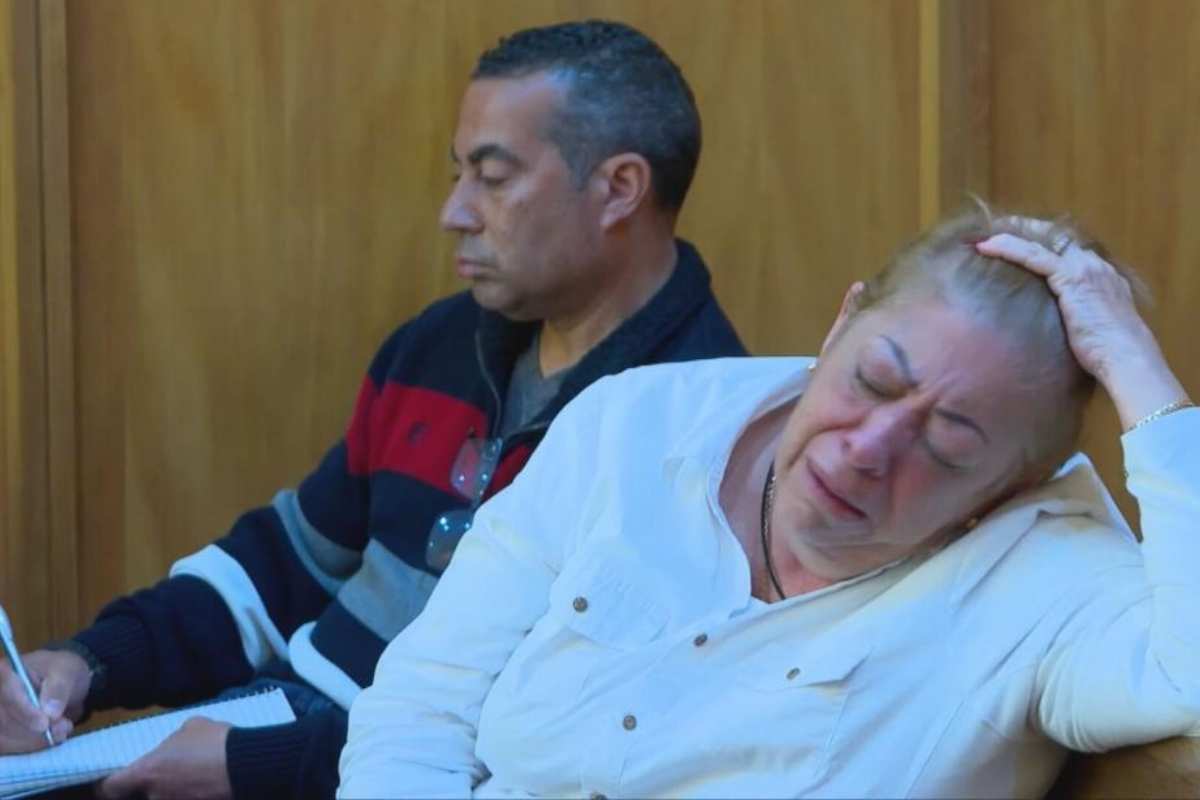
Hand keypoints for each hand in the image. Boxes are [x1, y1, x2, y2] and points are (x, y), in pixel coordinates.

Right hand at [0, 649, 88, 752]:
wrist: (62, 684)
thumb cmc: (62, 672)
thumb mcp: (68, 671)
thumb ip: (59, 688)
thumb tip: (50, 713)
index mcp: (6, 673)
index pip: (8, 695)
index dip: (25, 712)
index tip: (45, 724)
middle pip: (4, 722)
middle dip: (34, 732)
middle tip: (63, 729)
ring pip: (4, 740)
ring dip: (34, 742)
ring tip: (61, 732)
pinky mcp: (1, 732)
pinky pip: (7, 748)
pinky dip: (30, 748)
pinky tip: (50, 739)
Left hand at [97, 716, 232, 799]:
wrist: (247, 764)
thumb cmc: (214, 741)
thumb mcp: (190, 727)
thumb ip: (171, 741)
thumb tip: (171, 747)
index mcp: (146, 772)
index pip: (110, 788)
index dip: (110, 785)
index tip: (115, 781)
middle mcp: (154, 795)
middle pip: (140, 796)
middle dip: (150, 787)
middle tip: (167, 774)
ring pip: (164, 797)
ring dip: (173, 790)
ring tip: (191, 779)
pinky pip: (184, 799)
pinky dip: (190, 794)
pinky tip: (203, 787)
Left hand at [976, 232, 1189, 428]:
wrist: (1126, 358)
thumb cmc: (1109, 353)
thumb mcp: (1092, 327)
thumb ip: (1075, 317)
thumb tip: (1053, 325)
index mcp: (1102, 276)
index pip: (1068, 250)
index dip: (1042, 243)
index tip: (1019, 242)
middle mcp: (1094, 265)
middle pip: (1055, 238)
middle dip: (1025, 230)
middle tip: (996, 231)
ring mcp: (1084, 269)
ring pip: (1040, 242)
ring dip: (1010, 235)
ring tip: (984, 236)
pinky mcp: (1071, 278)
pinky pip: (1033, 255)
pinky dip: (1008, 248)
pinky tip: (987, 246)